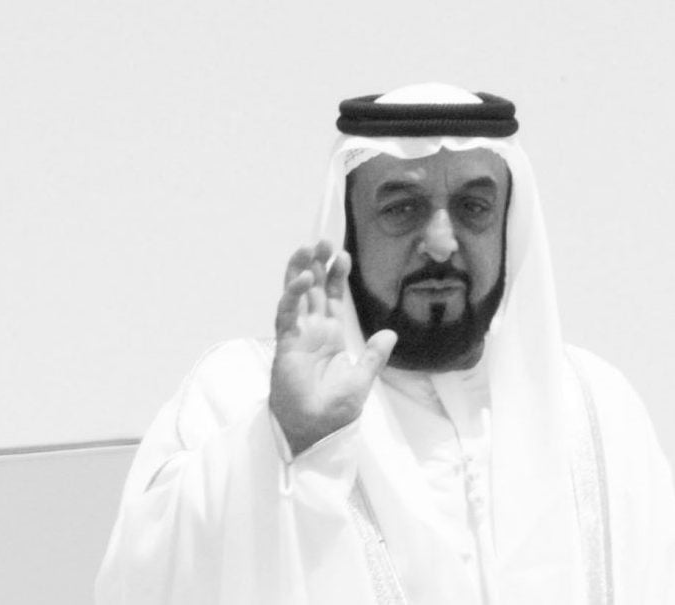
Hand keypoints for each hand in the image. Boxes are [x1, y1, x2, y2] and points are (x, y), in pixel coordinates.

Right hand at [269, 241, 396, 454]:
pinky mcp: (285, 345)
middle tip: (322, 241)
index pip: (331, 297)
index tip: (343, 254)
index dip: (335, 275)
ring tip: (307, 249)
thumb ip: (374, 356)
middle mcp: (312, 330)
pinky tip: (301, 280)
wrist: (317, 430)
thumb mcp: (362, 379)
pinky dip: (292, 297)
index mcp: (330, 335)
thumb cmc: (335, 409)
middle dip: (316, 264)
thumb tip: (389, 333)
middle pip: (311, 289)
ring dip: (299, 272)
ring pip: (295, 296)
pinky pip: (286, 316)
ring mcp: (297, 336)